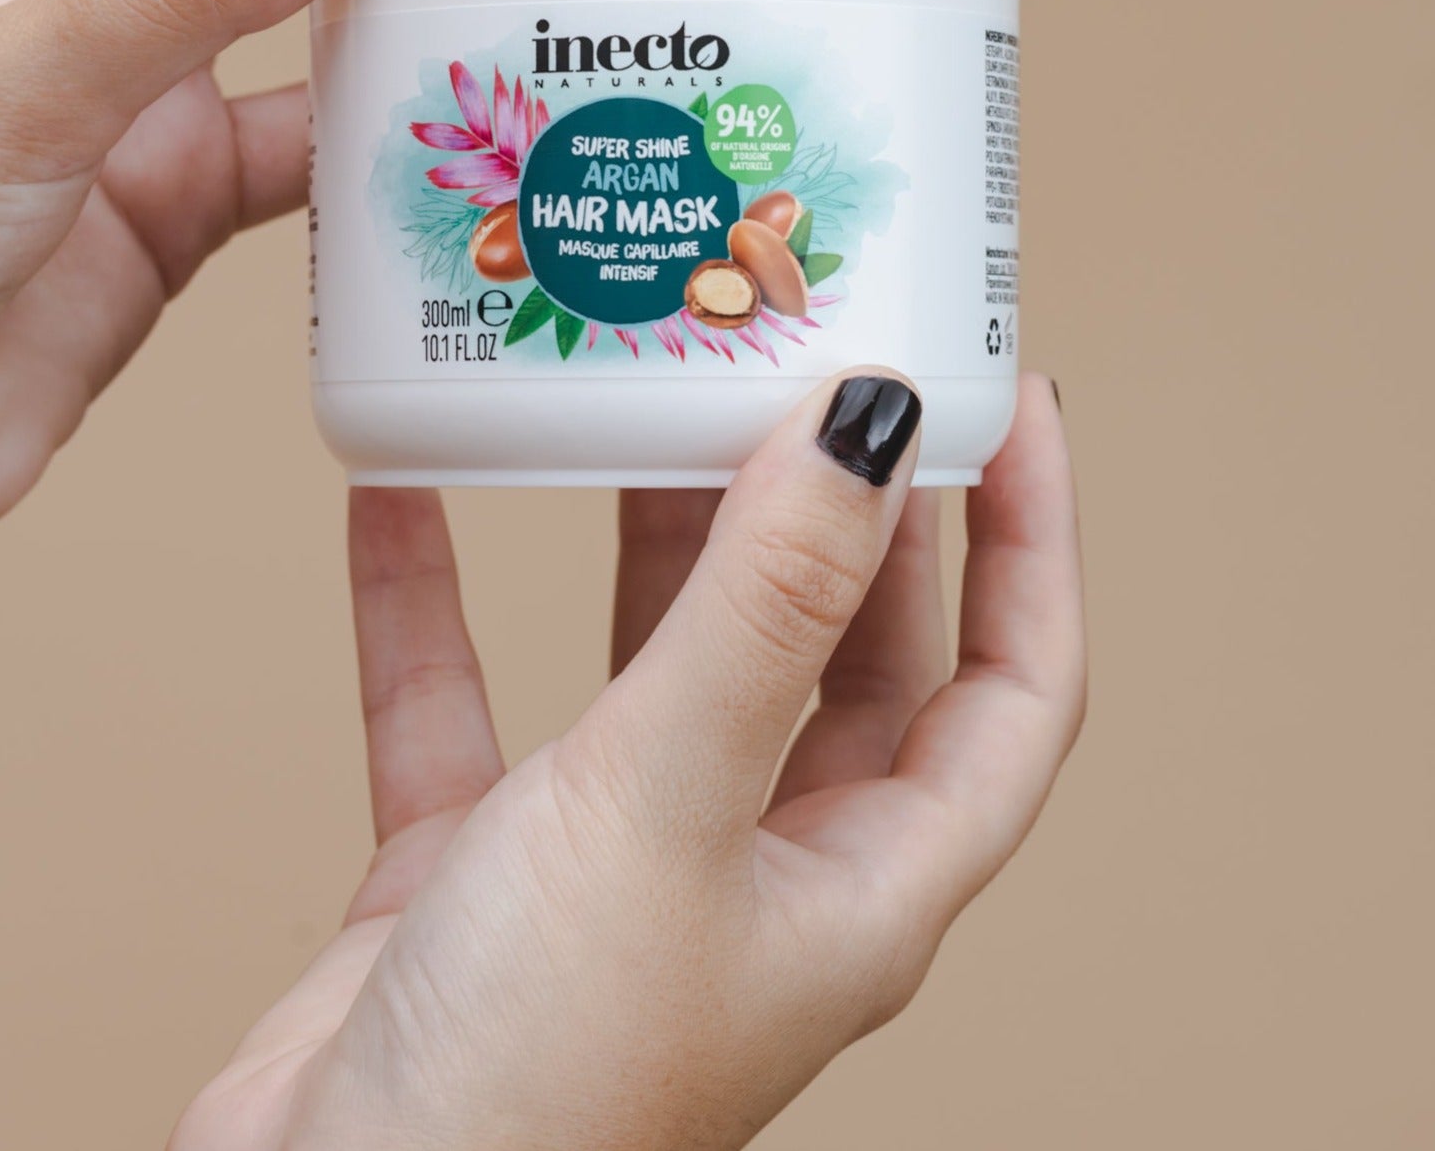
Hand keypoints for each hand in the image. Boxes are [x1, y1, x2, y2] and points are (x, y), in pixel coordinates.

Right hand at [176, 372, 1082, 1150]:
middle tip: (808, 356)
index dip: (1033, 535)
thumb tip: (872, 424)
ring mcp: (620, 861)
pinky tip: (401, 492)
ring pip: (664, 653)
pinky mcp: (482, 863)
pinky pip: (471, 695)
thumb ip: (765, 608)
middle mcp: (761, 863)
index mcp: (866, 879)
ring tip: (643, 389)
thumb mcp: (671, 803)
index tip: (1007, 393)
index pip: (1012, 680)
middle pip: (839, 643)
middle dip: (836, 500)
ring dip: (654, 526)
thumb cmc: (540, 1085)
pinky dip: (438, 598)